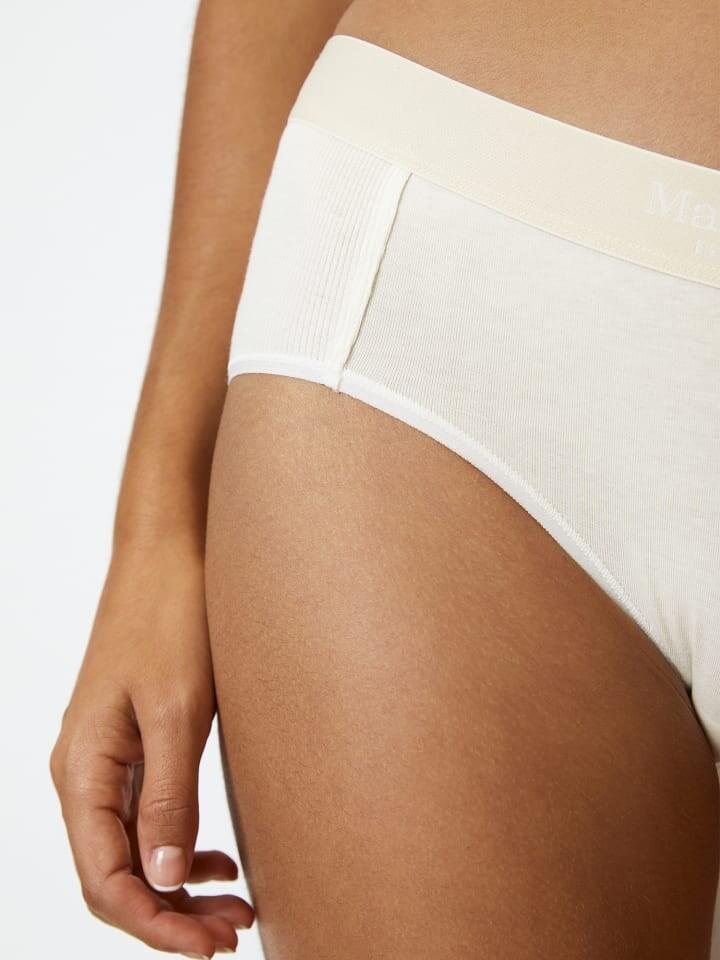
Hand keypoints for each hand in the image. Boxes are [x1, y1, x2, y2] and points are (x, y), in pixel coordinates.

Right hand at [49, 539, 253, 957]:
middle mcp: (84, 771)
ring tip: (235, 905)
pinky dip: (180, 845)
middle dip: (171, 914)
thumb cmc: (170, 617)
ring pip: (133, 848)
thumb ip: (169, 796)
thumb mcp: (177, 710)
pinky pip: (145, 814)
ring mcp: (107, 756)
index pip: (106, 880)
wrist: (169, 551)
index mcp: (83, 770)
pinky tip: (219, 857)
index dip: (157, 925)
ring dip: (179, 885)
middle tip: (235, 931)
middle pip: (116, 873)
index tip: (213, 945)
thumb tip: (165, 879)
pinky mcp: (133, 739)